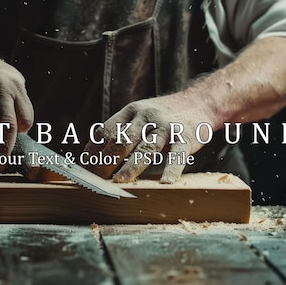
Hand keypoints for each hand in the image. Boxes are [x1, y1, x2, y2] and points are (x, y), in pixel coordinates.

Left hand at [83, 91, 214, 182]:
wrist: (201, 101)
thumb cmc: (164, 116)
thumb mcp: (139, 115)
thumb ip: (122, 131)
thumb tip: (94, 155)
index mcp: (131, 111)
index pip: (106, 131)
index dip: (93, 150)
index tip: (84, 168)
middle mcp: (146, 116)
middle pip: (121, 140)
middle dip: (106, 161)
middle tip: (97, 180)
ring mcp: (166, 126)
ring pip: (146, 148)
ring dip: (131, 167)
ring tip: (120, 182)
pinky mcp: (186, 136)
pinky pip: (177, 155)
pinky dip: (171, 169)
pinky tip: (165, 183)